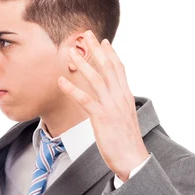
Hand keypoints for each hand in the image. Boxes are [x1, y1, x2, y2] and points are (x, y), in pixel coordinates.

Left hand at [58, 31, 148, 180]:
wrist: (134, 159)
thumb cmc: (126, 142)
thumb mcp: (124, 118)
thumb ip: (118, 105)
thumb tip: (112, 98)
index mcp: (126, 96)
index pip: (118, 69)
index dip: (110, 54)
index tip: (103, 41)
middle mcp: (120, 97)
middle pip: (107, 67)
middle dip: (96, 50)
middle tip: (86, 34)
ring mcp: (111, 106)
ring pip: (96, 79)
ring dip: (83, 63)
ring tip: (71, 52)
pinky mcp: (102, 118)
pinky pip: (85, 99)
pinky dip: (72, 88)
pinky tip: (61, 80)